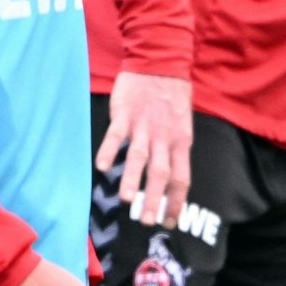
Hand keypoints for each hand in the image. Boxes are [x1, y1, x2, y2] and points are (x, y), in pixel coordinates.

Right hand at [94, 70, 192, 228]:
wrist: (160, 63)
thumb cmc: (171, 98)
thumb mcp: (182, 125)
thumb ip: (174, 151)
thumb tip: (169, 180)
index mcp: (181, 142)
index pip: (182, 178)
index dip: (176, 202)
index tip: (169, 222)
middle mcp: (164, 137)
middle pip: (161, 173)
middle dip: (154, 199)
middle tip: (146, 221)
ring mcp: (144, 126)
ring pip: (140, 156)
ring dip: (133, 178)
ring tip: (126, 200)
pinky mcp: (125, 114)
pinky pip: (116, 135)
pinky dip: (110, 150)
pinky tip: (103, 166)